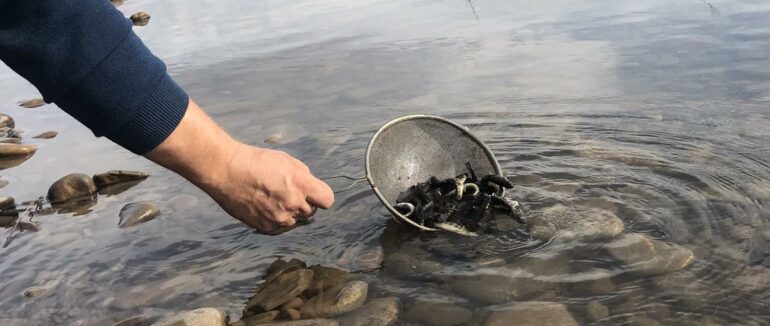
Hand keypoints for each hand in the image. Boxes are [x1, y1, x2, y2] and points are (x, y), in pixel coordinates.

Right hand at [145, 100, 333, 233]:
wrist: (226, 171)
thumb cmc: (255, 161)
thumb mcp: (286, 160)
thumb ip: (303, 175)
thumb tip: (310, 188)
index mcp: (301, 184)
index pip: (327, 200)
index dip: (321, 196)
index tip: (313, 193)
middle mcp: (293, 204)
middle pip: (311, 212)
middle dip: (303, 203)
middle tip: (286, 192)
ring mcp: (279, 218)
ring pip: (294, 220)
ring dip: (289, 212)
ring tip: (272, 198)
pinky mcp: (265, 227)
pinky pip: (279, 227)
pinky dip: (275, 219)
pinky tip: (263, 205)